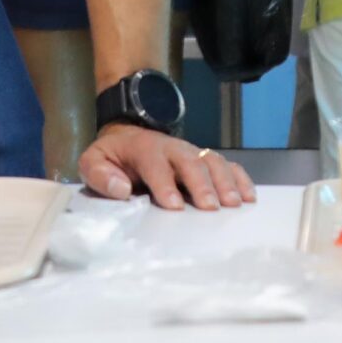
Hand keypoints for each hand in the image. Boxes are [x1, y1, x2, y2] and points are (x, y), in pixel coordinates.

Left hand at [77, 125, 255, 212]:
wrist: (128, 135)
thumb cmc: (113, 157)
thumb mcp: (93, 161)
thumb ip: (100, 175)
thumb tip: (120, 189)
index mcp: (143, 149)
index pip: (155, 165)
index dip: (165, 184)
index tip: (174, 206)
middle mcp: (172, 148)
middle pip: (190, 161)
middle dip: (202, 184)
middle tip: (210, 208)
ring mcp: (191, 152)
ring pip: (212, 161)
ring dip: (225, 182)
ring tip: (234, 204)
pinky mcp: (204, 159)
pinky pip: (226, 165)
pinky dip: (240, 178)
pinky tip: (249, 196)